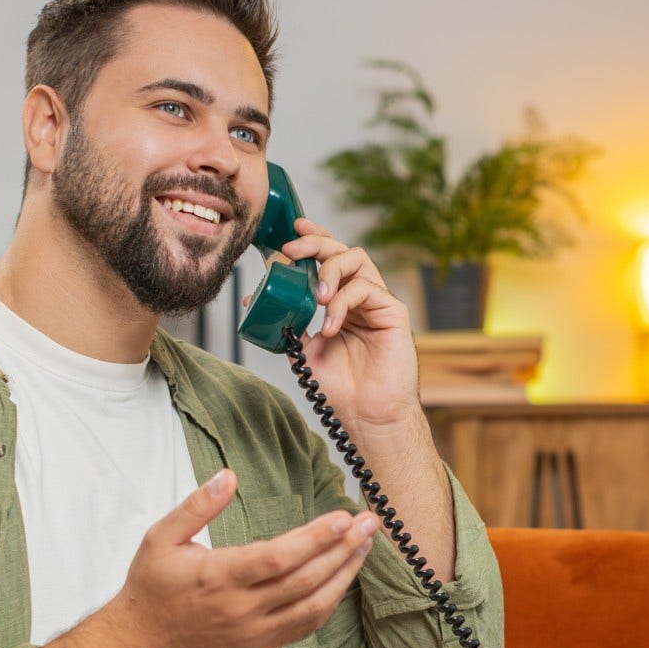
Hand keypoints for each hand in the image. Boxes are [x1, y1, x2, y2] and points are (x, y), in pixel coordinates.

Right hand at [103, 468, 377, 647]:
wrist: (140, 644)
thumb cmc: (152, 587)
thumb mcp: (161, 537)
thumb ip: (196, 506)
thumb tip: (227, 476)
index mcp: (217, 578)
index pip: (276, 559)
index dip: (313, 539)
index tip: (342, 517)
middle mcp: (240, 609)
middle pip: (304, 580)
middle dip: (342, 550)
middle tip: (369, 525)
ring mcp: (254, 632)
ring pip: (313, 607)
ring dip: (344, 576)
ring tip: (365, 547)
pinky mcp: (260, 646)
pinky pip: (305, 626)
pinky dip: (330, 602)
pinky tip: (343, 578)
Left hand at [271, 218, 421, 433]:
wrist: (367, 415)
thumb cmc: (342, 388)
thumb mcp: (304, 350)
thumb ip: (289, 322)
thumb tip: (254, 299)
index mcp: (340, 302)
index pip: (329, 260)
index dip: (313, 239)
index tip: (290, 232)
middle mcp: (360, 298)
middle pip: (343, 251)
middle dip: (316, 244)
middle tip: (292, 250)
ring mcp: (378, 303)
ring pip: (357, 261)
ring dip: (329, 270)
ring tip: (314, 296)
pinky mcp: (393, 313)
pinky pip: (366, 288)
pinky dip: (342, 302)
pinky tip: (330, 325)